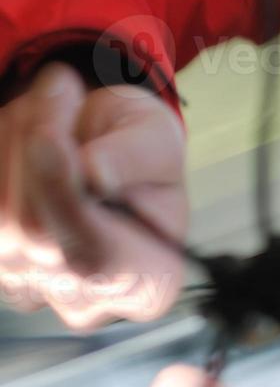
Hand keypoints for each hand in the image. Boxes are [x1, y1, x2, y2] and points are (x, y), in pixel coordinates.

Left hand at [0, 63, 187, 328]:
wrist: (98, 147)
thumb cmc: (138, 149)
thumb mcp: (159, 139)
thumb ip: (134, 157)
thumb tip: (95, 174)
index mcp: (149, 282)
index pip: (96, 259)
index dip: (65, 198)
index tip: (50, 138)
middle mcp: (87, 300)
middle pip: (33, 232)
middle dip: (35, 145)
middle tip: (62, 86)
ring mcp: (29, 287)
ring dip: (11, 141)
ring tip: (47, 103)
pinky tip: (18, 131)